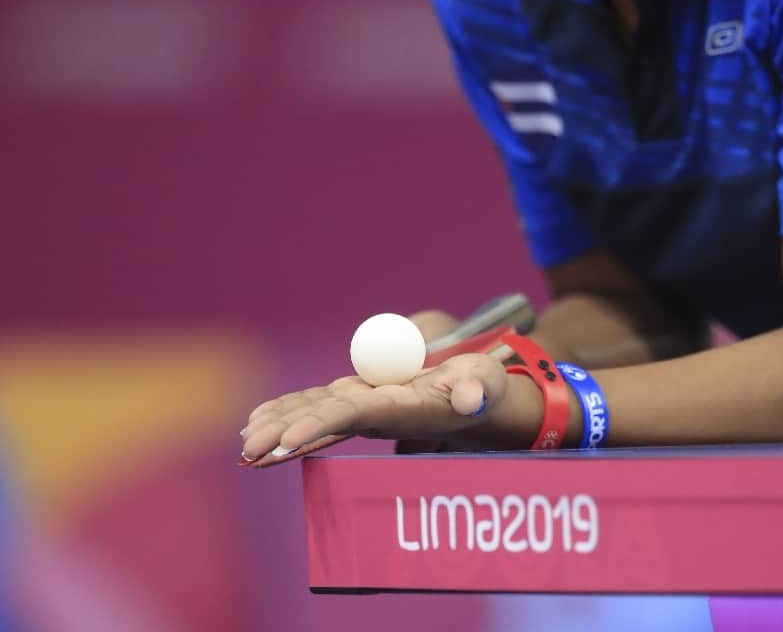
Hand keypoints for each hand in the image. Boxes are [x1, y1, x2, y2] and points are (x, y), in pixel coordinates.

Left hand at [240, 352, 510, 460]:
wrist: (476, 398)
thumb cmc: (483, 389)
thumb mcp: (486, 384)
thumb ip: (479, 390)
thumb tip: (472, 398)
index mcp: (402, 411)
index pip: (354, 416)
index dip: (320, 425)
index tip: (286, 443)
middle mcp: (376, 414)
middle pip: (323, 420)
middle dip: (285, 433)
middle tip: (248, 450)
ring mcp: (364, 405)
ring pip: (313, 411)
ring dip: (278, 424)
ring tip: (246, 439)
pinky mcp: (359, 395)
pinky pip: (316, 401)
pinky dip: (287, 408)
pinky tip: (258, 418)